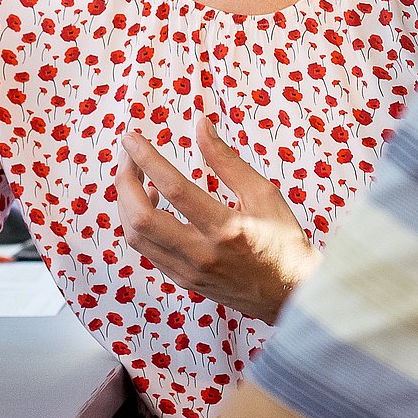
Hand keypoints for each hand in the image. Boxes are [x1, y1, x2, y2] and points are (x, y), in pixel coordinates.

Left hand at [116, 121, 320, 321]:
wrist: (292, 294)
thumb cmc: (283, 239)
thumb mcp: (263, 193)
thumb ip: (227, 160)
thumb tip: (200, 123)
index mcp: (227, 228)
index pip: (174, 189)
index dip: (147, 159)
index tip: (131, 137)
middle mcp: (202, 254)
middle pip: (141, 217)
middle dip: (124, 181)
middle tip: (127, 155)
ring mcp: (188, 272)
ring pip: (136, 237)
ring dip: (125, 202)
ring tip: (134, 175)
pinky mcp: (182, 281)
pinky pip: (146, 250)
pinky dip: (136, 224)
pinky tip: (148, 203)